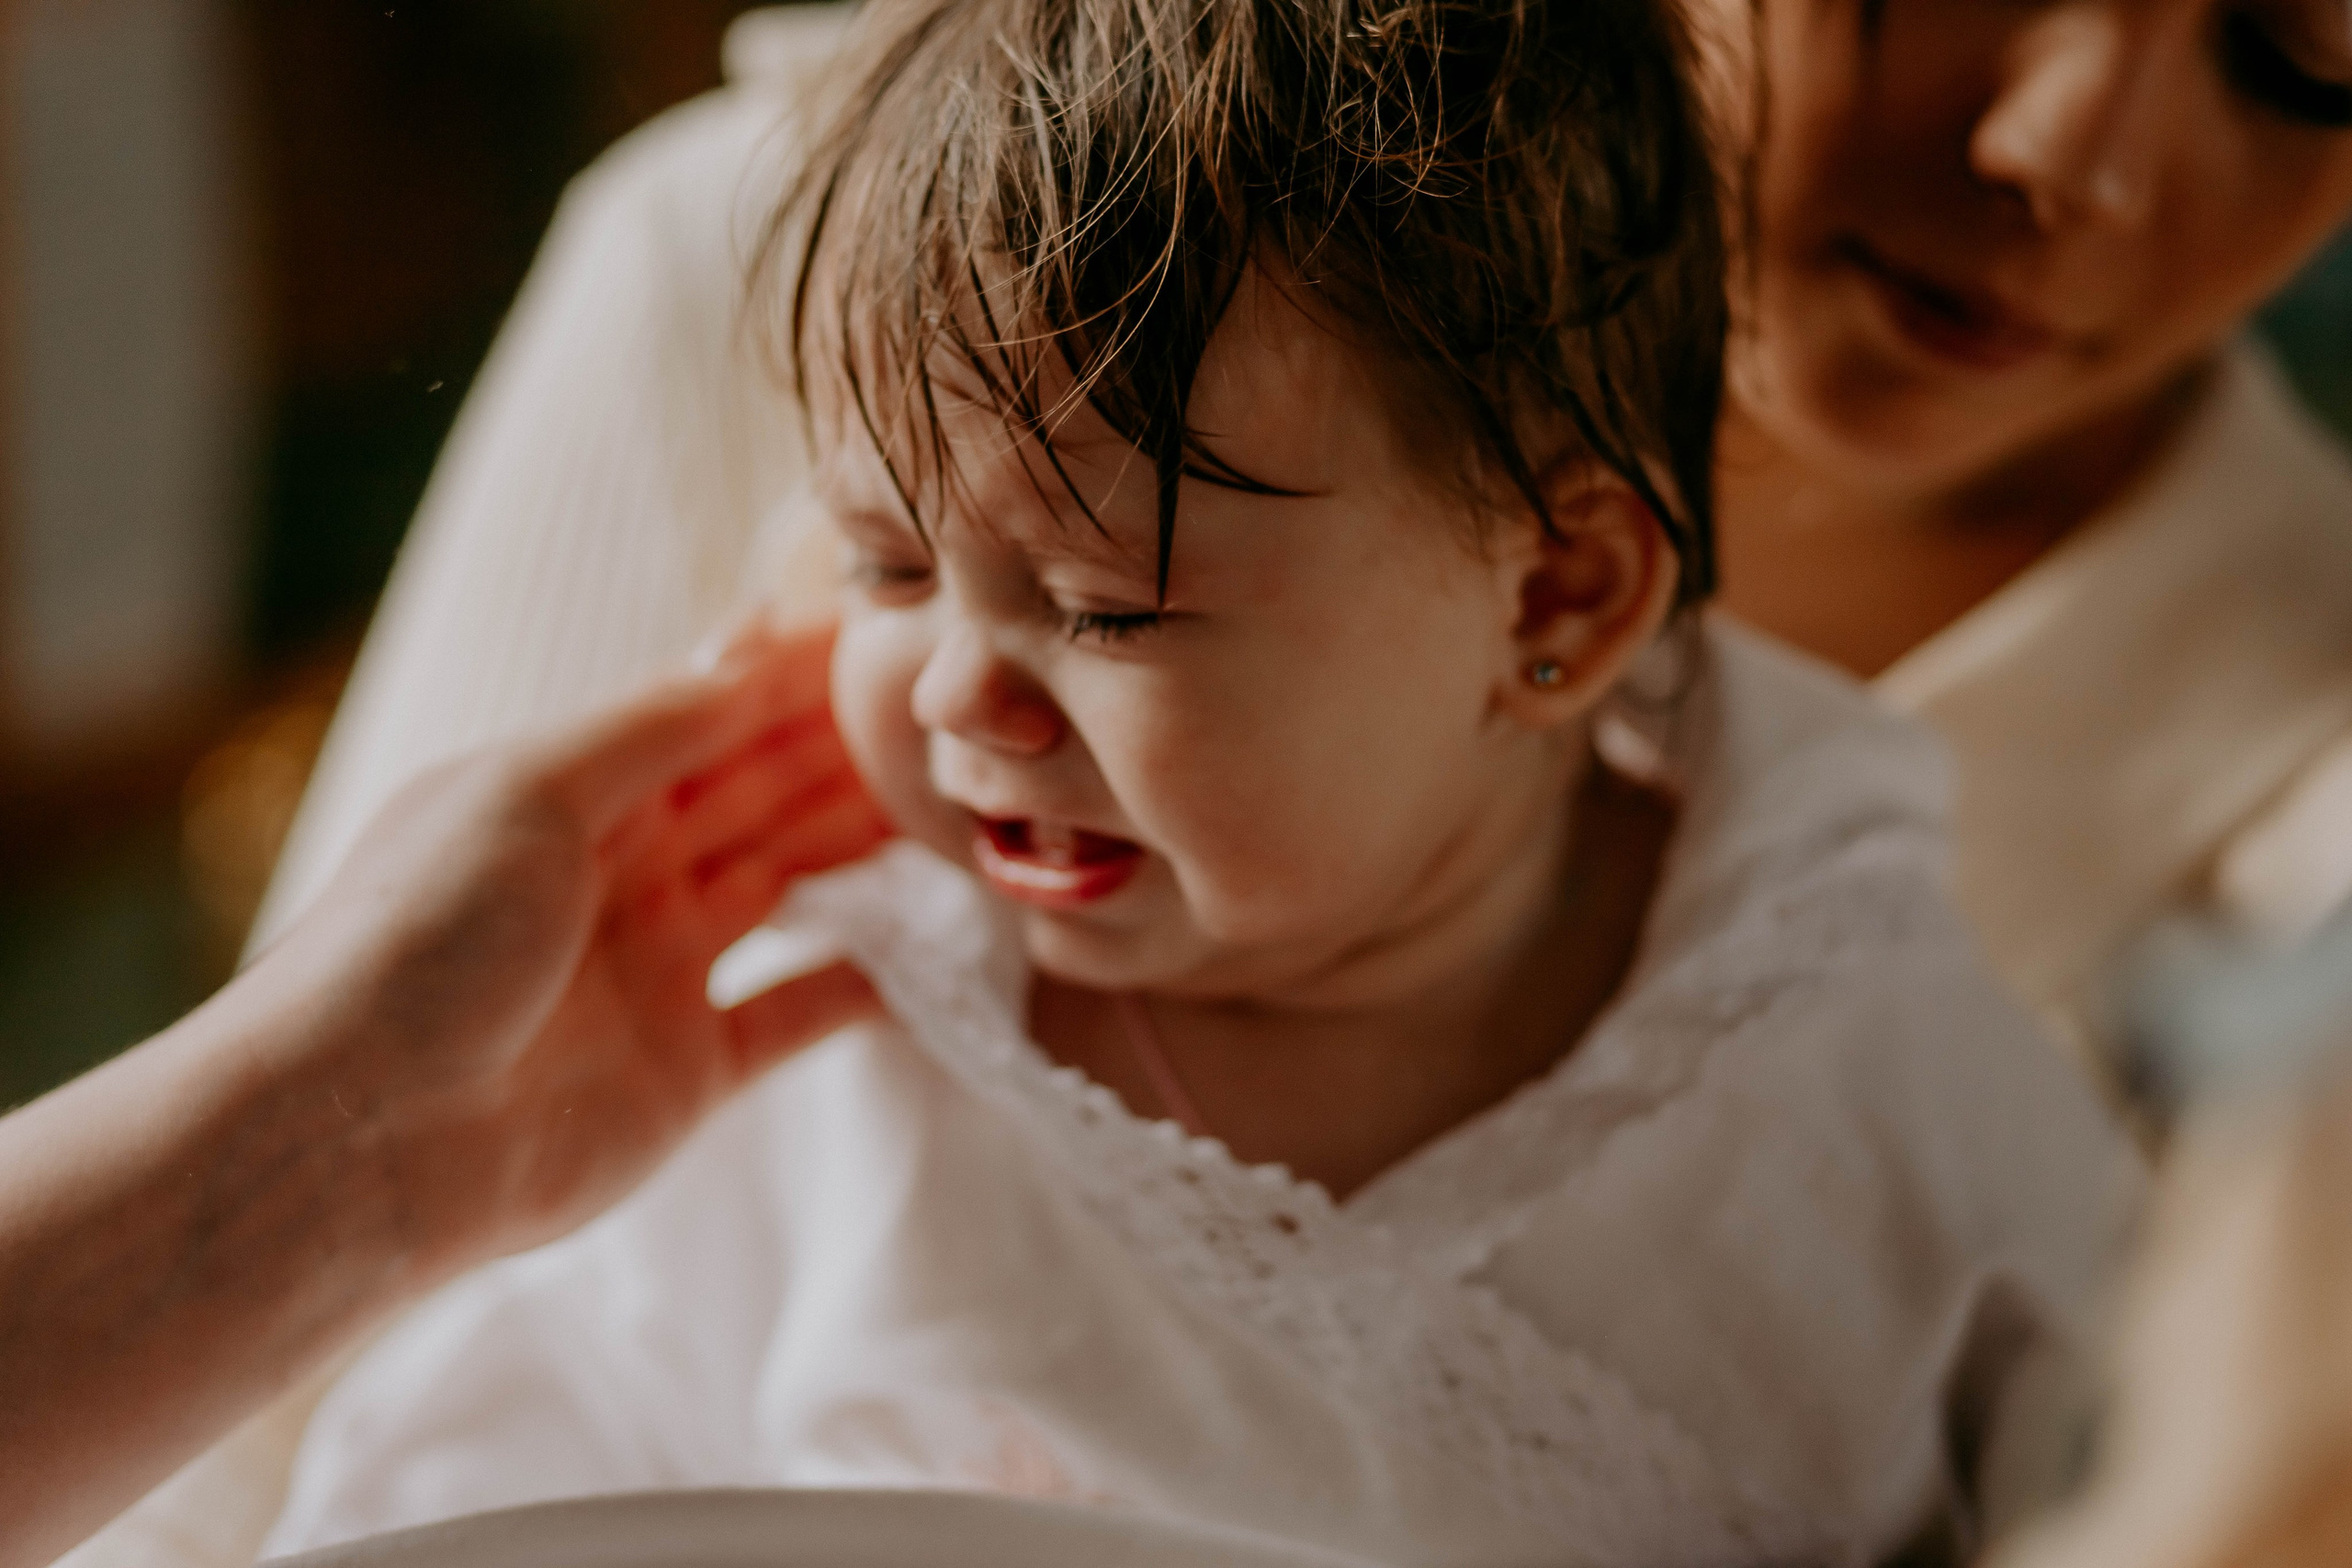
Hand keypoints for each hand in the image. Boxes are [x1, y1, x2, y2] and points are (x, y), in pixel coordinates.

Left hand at [230, 619, 893, 1281]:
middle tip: (931, 721)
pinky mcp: (688, 1070)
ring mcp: (654, 974)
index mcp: (560, 798)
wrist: (365, 1136)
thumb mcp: (528, 790)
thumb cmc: (421, 937)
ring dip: (853, 847)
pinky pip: (796, 1013)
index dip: (779, 683)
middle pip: (745, 799)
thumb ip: (654, 728)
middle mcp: (611, 879)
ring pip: (780, 889)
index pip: (693, 722)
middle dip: (832, 755)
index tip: (870, 645)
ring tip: (945, 809)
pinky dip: (861, 984)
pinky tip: (926, 951)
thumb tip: (750, 652)